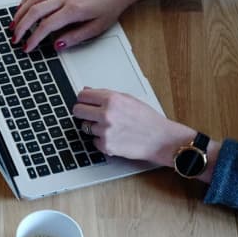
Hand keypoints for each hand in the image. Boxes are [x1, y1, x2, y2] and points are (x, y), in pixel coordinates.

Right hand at [9, 0, 130, 53]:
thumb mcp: (96, 28)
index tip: (27, 48)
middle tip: (15, 39)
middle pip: (35, 11)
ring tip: (13, 26)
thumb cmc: (108, 6)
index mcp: (74, 10)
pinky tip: (21, 8)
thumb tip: (57, 45)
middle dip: (21, 27)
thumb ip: (75, 37)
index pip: (47, 25)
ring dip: (20, 13)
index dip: (34, 38)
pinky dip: (26, 0)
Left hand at [72, 88, 191, 165]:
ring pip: (85, 127)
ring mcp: (105, 131)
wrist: (160, 139)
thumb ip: (106, 95)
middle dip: (83, 113)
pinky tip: (115, 137)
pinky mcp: (106, 146)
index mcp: (112, 99)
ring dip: (94, 127)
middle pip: (77, 111)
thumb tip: (87, 90)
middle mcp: (106, 114)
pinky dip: (102, 141)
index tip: (85, 102)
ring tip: (111, 127)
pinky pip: (94, 141)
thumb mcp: (128, 99)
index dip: (83, 99)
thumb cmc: (148, 119)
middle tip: (91, 115)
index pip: (82, 96)